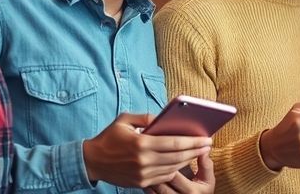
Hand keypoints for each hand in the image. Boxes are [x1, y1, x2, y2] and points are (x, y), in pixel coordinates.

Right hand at [82, 113, 211, 187]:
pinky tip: (183, 161)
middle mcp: (143, 161)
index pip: (175, 143)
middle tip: (208, 145)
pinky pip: (164, 176)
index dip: (194, 141)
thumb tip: (164, 116)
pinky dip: (176, 169)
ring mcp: (142, 174)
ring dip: (188, 160)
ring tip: (198, 152)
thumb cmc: (109, 137)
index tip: (207, 138)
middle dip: (196, 150)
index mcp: (141, 143)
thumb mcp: (125, 120)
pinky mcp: (140, 183)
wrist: (91, 161)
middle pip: (178, 156)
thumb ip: (146, 117)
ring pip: (173, 167)